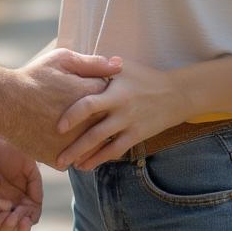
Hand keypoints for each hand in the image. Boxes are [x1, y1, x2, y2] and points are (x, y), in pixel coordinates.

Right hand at [5, 48, 121, 164]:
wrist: (6, 103)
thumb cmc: (34, 77)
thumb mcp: (62, 60)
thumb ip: (93, 63)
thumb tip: (120, 64)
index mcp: (92, 95)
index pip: (114, 96)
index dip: (104, 93)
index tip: (96, 92)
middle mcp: (88, 122)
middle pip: (109, 123)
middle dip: (104, 118)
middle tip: (92, 113)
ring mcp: (75, 144)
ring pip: (96, 147)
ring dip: (94, 140)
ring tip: (83, 130)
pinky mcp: (62, 159)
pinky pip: (79, 161)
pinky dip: (78, 154)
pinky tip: (71, 143)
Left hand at [54, 59, 189, 171]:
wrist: (175, 93)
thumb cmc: (143, 76)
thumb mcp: (122, 66)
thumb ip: (98, 66)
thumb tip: (74, 64)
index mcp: (114, 91)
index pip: (89, 104)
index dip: (72, 116)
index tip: (57, 127)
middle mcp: (121, 110)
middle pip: (94, 133)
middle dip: (75, 147)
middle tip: (56, 159)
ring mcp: (130, 124)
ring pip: (104, 146)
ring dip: (85, 157)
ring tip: (68, 165)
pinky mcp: (137, 135)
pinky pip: (117, 151)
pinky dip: (101, 158)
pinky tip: (87, 165)